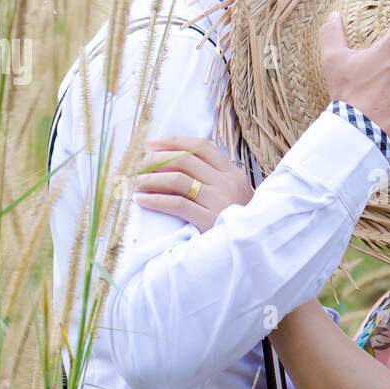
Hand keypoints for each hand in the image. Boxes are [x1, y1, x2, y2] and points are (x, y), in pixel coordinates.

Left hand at [133, 135, 253, 232]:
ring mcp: (219, 201)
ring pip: (178, 179)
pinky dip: (156, 200)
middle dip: (157, 159)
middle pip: (185, 160)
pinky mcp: (209, 220)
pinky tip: (142, 200)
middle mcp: (226, 182)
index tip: (152, 143)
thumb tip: (175, 160)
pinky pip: (177, 204)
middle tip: (139, 165)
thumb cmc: (237, 217)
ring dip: (152, 179)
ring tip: (137, 183)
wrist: (252, 247)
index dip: (174, 141)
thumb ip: (212, 175)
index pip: (201, 146)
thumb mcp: (233, 191)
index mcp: (232, 172)